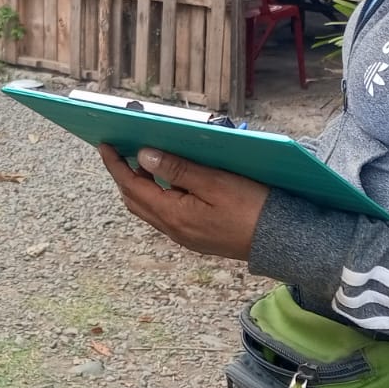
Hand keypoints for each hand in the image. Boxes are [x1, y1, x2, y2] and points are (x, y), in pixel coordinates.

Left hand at [99, 144, 266, 260]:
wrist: (283, 242)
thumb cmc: (253, 208)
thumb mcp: (215, 182)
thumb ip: (177, 169)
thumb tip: (143, 156)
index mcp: (174, 216)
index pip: (132, 187)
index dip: (116, 165)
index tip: (104, 145)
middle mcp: (174, 230)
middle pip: (136, 200)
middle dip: (124, 175)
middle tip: (121, 150)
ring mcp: (185, 235)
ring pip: (150, 209)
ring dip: (141, 185)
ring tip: (145, 160)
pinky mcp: (197, 236)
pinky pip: (166, 213)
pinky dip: (159, 194)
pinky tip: (171, 180)